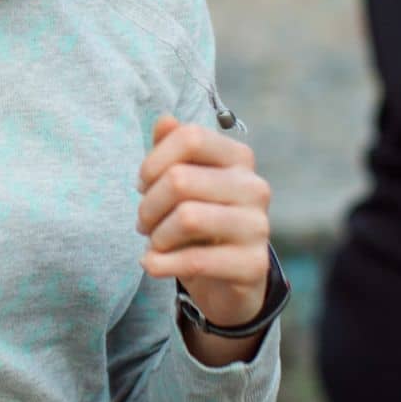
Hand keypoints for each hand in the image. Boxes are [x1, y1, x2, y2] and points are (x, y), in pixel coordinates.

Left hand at [136, 115, 272, 330]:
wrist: (227, 281)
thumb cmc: (199, 223)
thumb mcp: (183, 184)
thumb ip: (172, 150)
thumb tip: (165, 120)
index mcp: (238, 158)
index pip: (190, 137)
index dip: (154, 161)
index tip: (143, 185)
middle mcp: (254, 187)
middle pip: (180, 179)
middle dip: (148, 205)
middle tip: (143, 223)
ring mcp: (257, 226)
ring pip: (187, 218)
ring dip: (156, 236)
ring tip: (154, 243)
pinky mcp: (253, 264)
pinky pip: (196, 259)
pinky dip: (161, 263)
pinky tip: (151, 264)